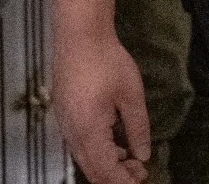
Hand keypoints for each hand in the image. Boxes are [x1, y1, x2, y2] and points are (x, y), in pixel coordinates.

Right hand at [55, 35, 149, 183]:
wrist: (80, 39)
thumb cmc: (107, 62)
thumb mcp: (131, 95)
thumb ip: (137, 127)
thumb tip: (142, 153)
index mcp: (88, 131)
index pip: (104, 170)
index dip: (122, 180)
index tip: (141, 179)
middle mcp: (72, 134)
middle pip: (92, 169)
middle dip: (116, 176)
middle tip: (140, 171)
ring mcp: (66, 127)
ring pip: (85, 159)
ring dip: (108, 164)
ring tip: (132, 159)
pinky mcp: (66, 118)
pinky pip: (81, 145)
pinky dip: (99, 152)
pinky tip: (116, 145)